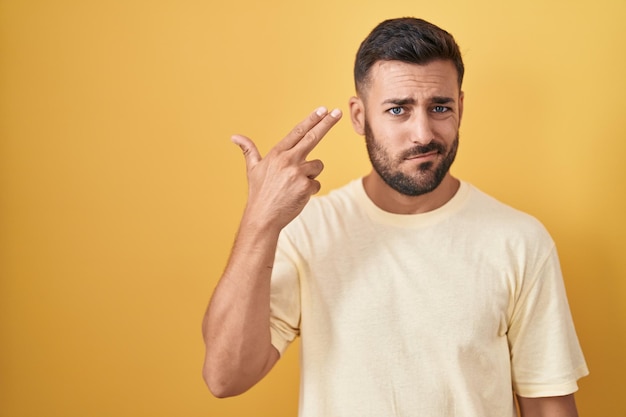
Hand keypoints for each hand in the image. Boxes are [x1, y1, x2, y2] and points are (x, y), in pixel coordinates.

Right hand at [232, 106, 342, 229]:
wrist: (263, 217)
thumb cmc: (259, 193)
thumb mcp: (252, 169)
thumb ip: (248, 150)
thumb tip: (234, 137)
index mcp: (276, 153)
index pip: (297, 132)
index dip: (311, 119)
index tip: (323, 109)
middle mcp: (287, 159)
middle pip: (313, 137)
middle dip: (327, 123)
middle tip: (338, 112)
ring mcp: (297, 173)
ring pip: (317, 166)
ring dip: (310, 175)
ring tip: (293, 186)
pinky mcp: (306, 186)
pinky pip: (317, 184)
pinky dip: (310, 190)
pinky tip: (296, 195)